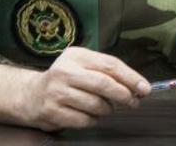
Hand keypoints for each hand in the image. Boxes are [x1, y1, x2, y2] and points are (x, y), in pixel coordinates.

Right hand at [19, 47, 150, 130]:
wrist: (31, 94)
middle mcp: (65, 71)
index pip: (110, 65)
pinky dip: (93, 120)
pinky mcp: (52, 111)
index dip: (131, 77)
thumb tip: (137, 86)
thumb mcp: (83, 65)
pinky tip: (90, 115)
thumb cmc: (66, 79)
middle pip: (104, 84)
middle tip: (133, 101)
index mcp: (76, 55)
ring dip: (107, 109)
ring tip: (105, 107)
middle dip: (124, 95)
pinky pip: (84, 120)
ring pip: (96, 105)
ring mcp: (57, 92)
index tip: (144, 88)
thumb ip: (107, 71)